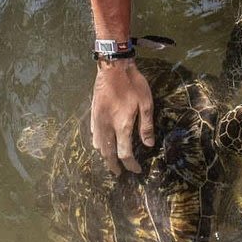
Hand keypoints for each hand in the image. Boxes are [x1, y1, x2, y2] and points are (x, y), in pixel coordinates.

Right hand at [90, 59, 155, 175]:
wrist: (113, 67)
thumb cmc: (133, 84)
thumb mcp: (146, 103)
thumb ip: (146, 126)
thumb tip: (148, 145)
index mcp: (122, 125)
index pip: (124, 153)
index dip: (131, 164)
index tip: (136, 169)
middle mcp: (107, 126)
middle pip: (108, 153)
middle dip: (113, 165)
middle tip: (118, 174)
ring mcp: (97, 120)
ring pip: (98, 145)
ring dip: (104, 156)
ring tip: (110, 161)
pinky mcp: (93, 114)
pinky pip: (93, 134)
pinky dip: (97, 143)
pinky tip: (100, 144)